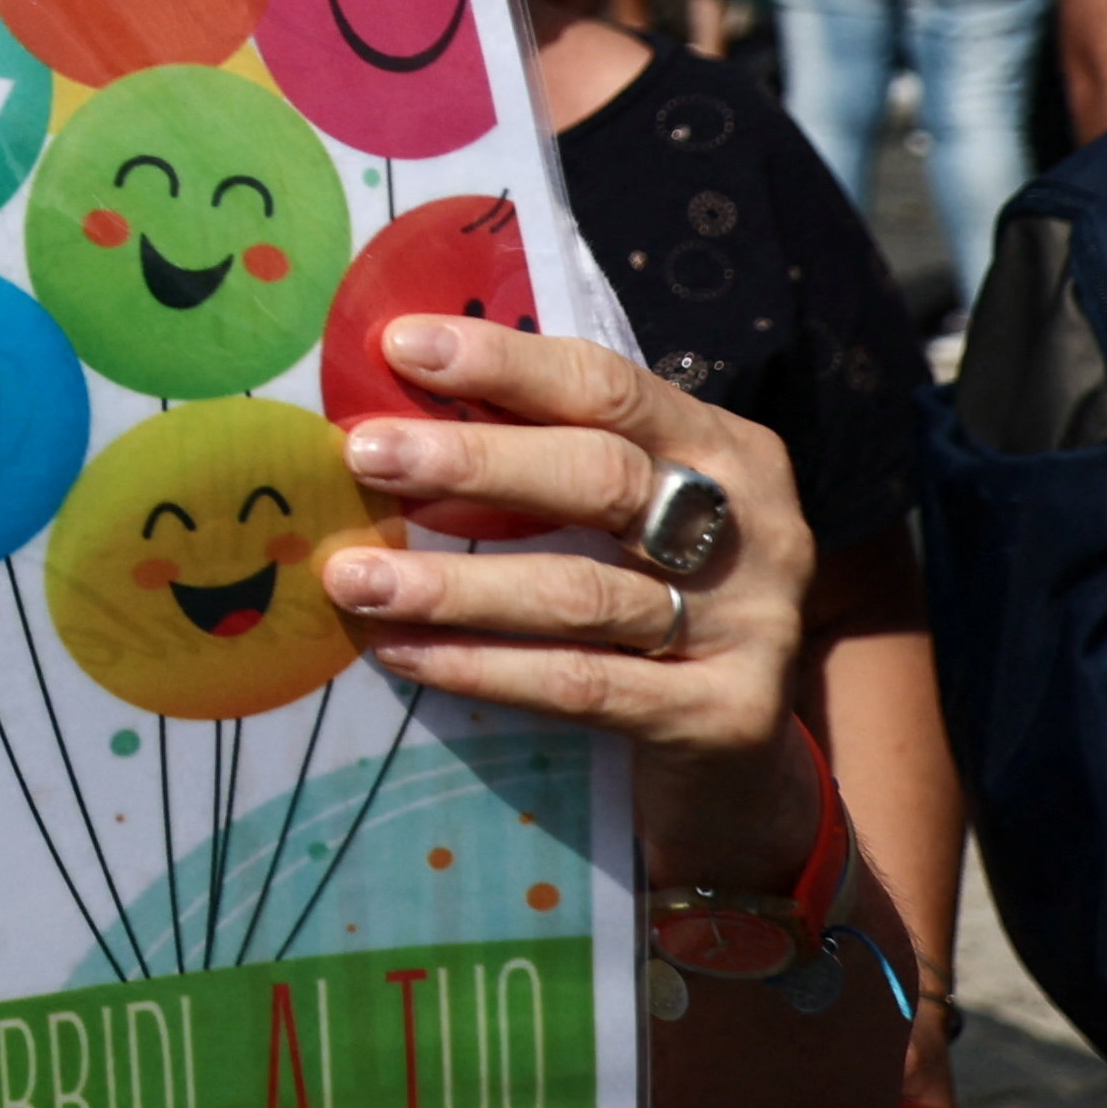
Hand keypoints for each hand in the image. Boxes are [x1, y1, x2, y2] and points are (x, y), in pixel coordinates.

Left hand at [328, 314, 826, 892]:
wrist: (741, 760)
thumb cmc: (648, 597)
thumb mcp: (621, 514)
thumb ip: (542, 453)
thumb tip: (388, 407)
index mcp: (724, 450)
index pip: (609, 386)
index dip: (506, 363)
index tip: (400, 347)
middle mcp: (753, 528)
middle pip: (602, 478)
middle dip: (474, 463)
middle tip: (365, 456)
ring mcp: (749, 625)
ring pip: (581, 593)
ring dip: (454, 585)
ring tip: (353, 578)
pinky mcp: (725, 715)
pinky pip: (582, 685)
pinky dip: (482, 668)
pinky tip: (402, 653)